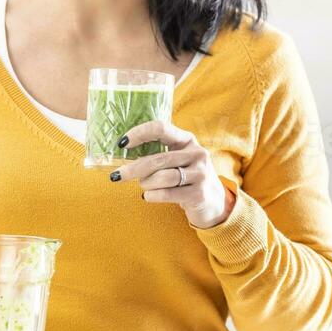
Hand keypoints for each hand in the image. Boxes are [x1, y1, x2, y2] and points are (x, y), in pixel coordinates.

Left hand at [109, 121, 235, 228]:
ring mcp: (200, 174)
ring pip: (162, 177)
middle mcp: (197, 154)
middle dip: (133, 168)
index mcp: (187, 140)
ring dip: (146, 183)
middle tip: (117, 175)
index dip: (139, 133)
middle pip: (158, 159)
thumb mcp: (178, 159)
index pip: (161, 128)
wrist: (214, 201)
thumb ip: (158, 152)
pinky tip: (148, 196)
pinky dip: (152, 195)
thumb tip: (123, 152)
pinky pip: (167, 193)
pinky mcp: (199, 194)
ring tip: (144, 186)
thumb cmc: (186, 177)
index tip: (122, 143)